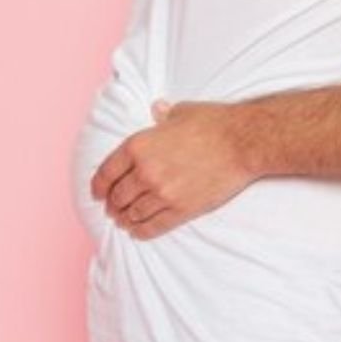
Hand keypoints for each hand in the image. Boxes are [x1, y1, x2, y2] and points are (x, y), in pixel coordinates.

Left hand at [89, 100, 251, 239]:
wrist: (243, 142)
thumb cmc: (214, 122)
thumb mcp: (182, 112)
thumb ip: (163, 115)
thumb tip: (157, 110)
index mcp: (139, 145)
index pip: (106, 172)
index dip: (98, 186)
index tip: (97, 193)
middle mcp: (146, 172)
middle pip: (117, 196)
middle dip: (112, 204)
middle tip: (111, 209)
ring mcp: (163, 193)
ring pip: (133, 213)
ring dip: (125, 219)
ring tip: (124, 221)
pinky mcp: (182, 209)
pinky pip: (154, 226)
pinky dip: (142, 231)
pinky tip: (138, 231)